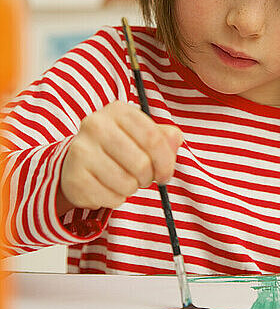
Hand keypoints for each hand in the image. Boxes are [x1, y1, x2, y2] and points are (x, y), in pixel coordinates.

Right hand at [59, 100, 182, 211]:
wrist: (78, 161)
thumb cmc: (118, 147)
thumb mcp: (142, 135)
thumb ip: (163, 137)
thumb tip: (176, 139)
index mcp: (118, 110)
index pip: (153, 138)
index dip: (166, 161)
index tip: (165, 173)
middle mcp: (96, 125)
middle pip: (141, 163)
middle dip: (148, 177)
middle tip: (144, 178)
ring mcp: (81, 150)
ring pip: (127, 183)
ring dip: (132, 188)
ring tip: (124, 180)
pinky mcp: (74, 177)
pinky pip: (111, 198)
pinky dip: (116, 198)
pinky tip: (109, 187)